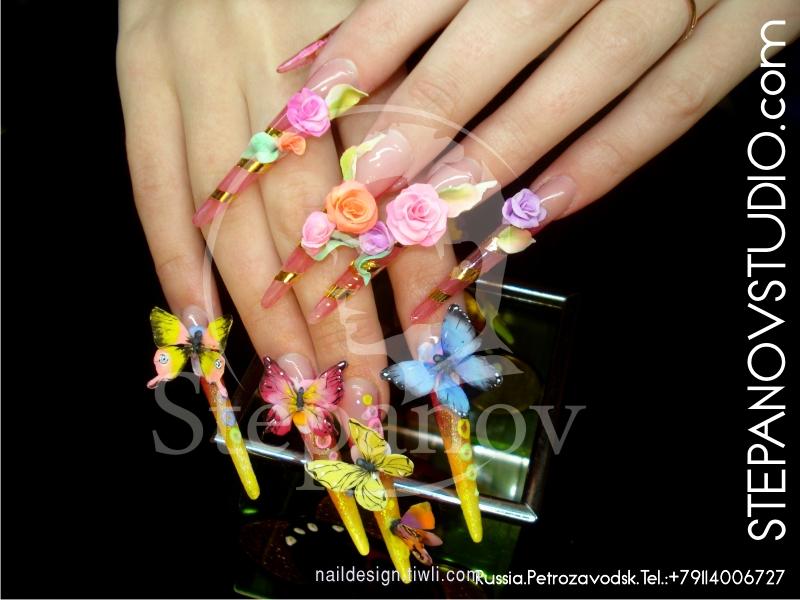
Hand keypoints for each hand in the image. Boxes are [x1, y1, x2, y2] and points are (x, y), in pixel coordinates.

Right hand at [118, 0, 405, 414]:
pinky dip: (175, 254)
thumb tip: (443, 222)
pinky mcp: (141, 71)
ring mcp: (201, 68)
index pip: (389, 183)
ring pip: (236, 212)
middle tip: (356, 387)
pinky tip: (201, 317)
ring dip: (264, 306)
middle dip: (334, 314)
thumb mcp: (392, 22)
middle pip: (310, 217)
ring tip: (295, 374)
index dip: (409, 272)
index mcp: (358, 53)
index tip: (426, 341)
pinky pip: (153, 178)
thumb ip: (413, 113)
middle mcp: (280, 68)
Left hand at [302, 0, 798, 321]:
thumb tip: (342, 54)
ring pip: (595, 70)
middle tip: (372, 178)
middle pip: (516, 22)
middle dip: (437, 104)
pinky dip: (611, 157)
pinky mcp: (754, 25)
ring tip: (442, 205)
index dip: (380, 35)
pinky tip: (545, 208)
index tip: (320, 98)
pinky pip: (678, 101)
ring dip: (512, 143)